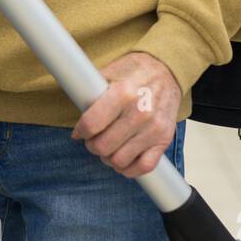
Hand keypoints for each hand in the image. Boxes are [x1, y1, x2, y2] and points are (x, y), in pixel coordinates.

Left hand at [71, 51, 181, 176]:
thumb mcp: (110, 72)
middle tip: (93, 140)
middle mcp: (140, 112)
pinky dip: (130, 169)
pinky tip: (123, 159)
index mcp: (123, 93)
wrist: (167, 71)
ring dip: (109, 158)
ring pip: (120, 160)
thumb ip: (92, 91)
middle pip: (103, 146)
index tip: (79, 132)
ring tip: (108, 148)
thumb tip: (73, 107)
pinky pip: (144, 167)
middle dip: (93, 146)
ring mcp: (154, 128)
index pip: (91, 124)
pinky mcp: (164, 140)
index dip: (80, 132)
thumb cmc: (136, 72)